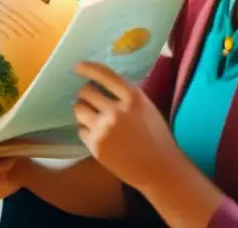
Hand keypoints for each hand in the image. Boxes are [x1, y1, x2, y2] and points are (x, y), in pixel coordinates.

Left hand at [73, 62, 181, 192]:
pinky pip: (81, 130)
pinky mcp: (96, 146)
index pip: (104, 75)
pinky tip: (99, 135)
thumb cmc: (156, 137)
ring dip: (83, 110)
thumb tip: (101, 80)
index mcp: (132, 97)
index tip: (77, 66)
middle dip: (86, 94)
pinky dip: (87, 130)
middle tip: (90, 99)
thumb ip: (126, 94)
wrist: (160, 170)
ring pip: (79, 109)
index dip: (88, 68)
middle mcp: (116, 110)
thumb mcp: (146, 107)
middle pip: (86, 91)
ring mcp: (104, 129)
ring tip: (92, 116)